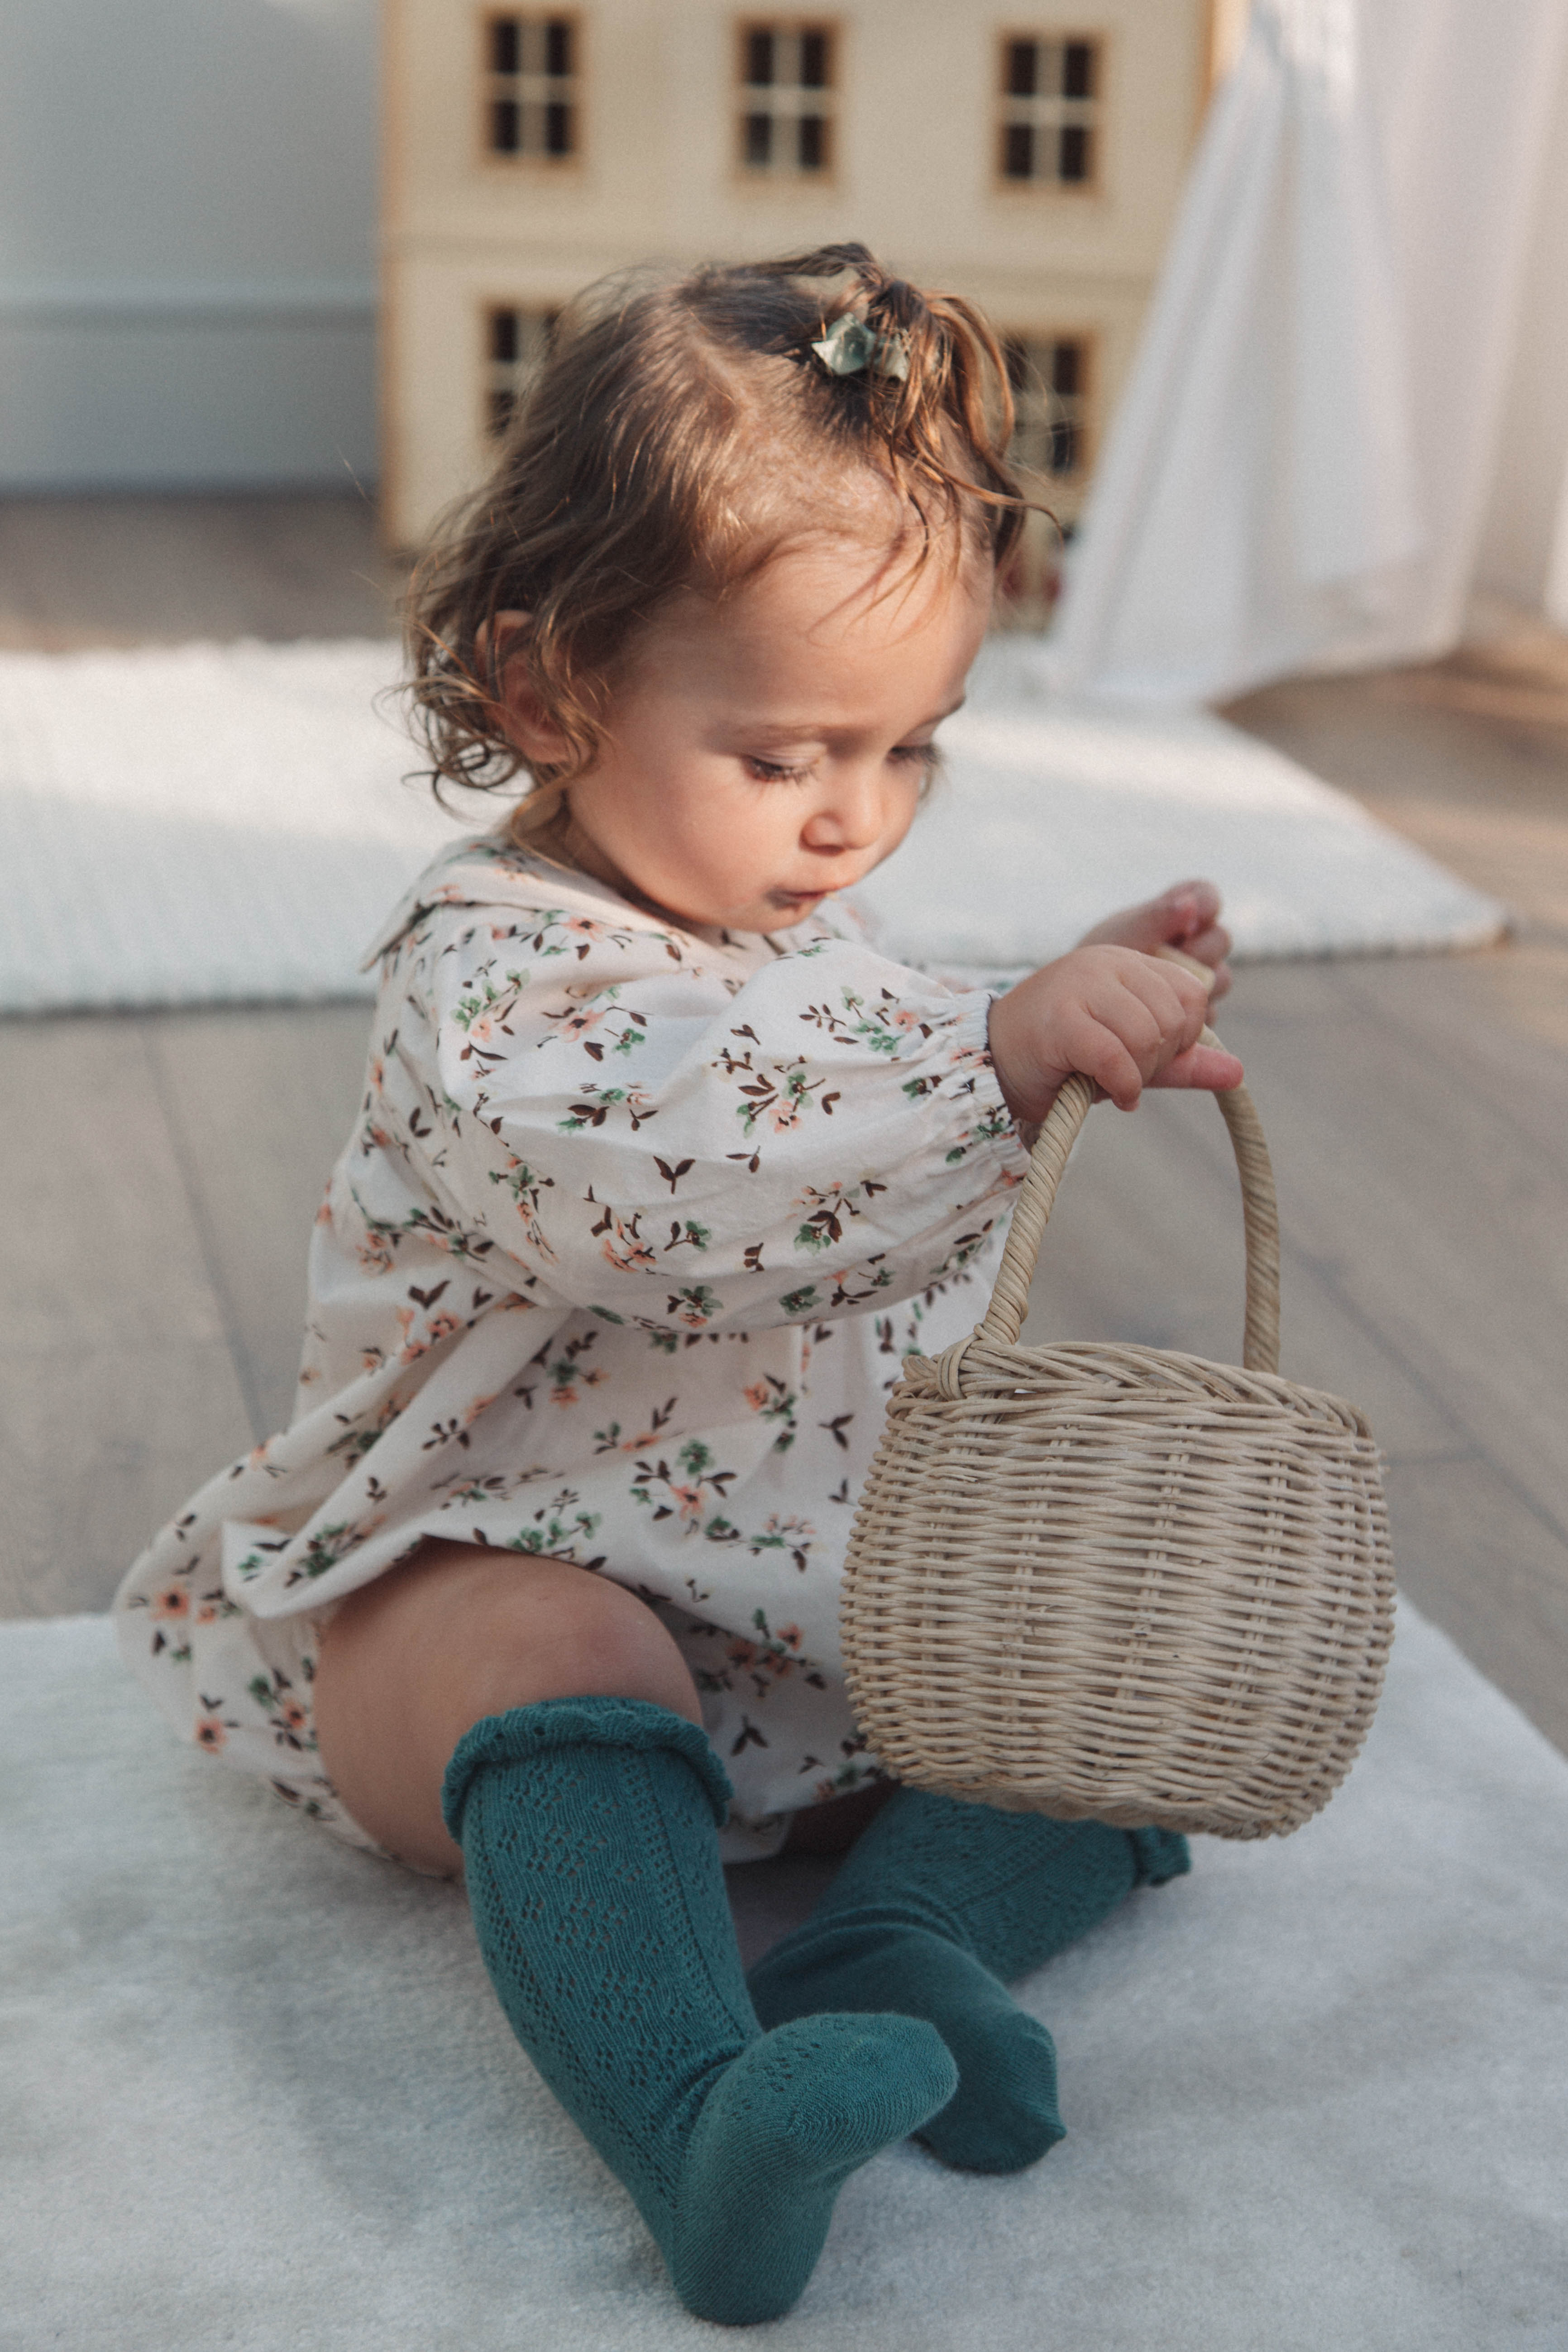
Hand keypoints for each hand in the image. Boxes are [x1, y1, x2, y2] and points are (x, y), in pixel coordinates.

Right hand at [987, 945, 1243, 1125]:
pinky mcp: (1061, 1019)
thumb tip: (1238, 1074)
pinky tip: (1111, 1095)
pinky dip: (1123, 1087)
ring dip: (1138, 1076)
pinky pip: (1117, 1058)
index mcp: (1125, 961)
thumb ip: (1183, 1061)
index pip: (1192, 993)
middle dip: (1160, 1060)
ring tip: (1113, 1082)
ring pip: (1148, 1037)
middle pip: (1174, 1018)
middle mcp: (1104, 963)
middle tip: (1128, 1074)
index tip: (1151, 1057)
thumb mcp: (1132, 1056)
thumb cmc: (1064, 1060)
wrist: (992, 1067)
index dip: (1184, 1036)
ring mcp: (1080, 986)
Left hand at [1075, 878, 1232, 1002]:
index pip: (1206, 897)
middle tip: (1178, 957)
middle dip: (1202, 948)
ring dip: (1199, 981)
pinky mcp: (1197, 1010)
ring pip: (1220, 977)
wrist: (1085, 1003)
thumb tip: (1190, 904)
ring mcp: (1199, 976)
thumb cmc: (1101, 958)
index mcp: (1177, 913)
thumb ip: (1153, 919)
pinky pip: (1208, 1010)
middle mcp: (1194, 942)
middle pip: (1220, 939)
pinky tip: (1165, 1013)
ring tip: (1164, 988)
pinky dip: (1190, 1010)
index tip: (1189, 921)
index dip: (1206, 904)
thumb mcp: (1122, 935)